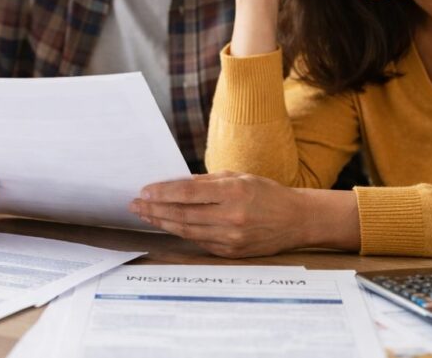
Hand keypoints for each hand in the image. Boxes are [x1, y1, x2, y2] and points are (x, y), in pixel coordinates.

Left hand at [129, 172, 312, 257]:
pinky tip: (168, 225)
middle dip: (155, 209)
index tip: (144, 191)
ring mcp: (231, 238)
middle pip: (182, 215)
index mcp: (233, 192)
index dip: (162, 193)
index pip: (188, 194)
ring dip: (162, 223)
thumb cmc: (266, 193)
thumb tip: (174, 185)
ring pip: (187, 231)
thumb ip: (206, 182)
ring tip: (146, 215)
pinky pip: (199, 242)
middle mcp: (231, 217)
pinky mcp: (231, 253)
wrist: (296, 220)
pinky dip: (181, 233)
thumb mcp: (238, 177)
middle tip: (135, 205)